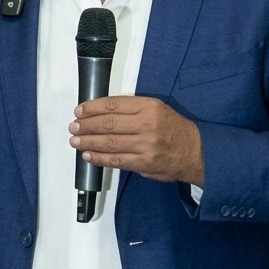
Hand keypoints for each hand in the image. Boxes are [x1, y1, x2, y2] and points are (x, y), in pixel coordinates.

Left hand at [70, 96, 204, 185]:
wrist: (195, 151)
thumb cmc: (173, 128)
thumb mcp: (158, 108)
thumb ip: (133, 110)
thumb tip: (102, 113)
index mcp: (149, 107)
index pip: (115, 105)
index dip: (93, 108)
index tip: (79, 111)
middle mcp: (147, 124)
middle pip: (109, 124)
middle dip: (87, 125)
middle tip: (73, 126)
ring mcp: (145, 145)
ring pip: (110, 143)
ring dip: (88, 142)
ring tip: (75, 140)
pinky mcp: (143, 163)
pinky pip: (116, 160)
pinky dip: (99, 158)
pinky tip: (88, 155)